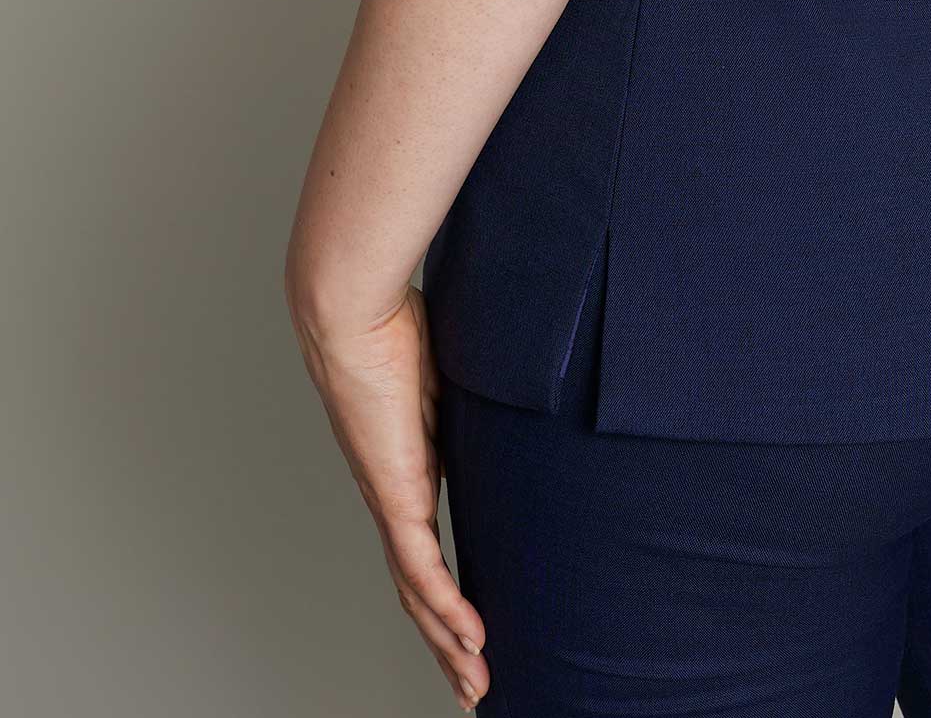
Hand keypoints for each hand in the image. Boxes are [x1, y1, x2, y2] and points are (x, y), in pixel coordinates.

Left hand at [291, 281, 489, 709]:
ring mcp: (391, 499)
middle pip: (418, 590)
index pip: (426, 552)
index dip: (448, 596)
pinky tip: (469, 639)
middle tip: (472, 683)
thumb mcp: (452, 373)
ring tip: (474, 682)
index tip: (472, 629)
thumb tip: (517, 388)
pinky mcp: (394, 492)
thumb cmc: (395, 325)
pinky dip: (446, 608)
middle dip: (445, 642)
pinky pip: (422, 566)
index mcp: (408, 472)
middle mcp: (393, 498)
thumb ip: (476, 398)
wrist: (352, 311)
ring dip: (447, 643)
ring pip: (418, 593)